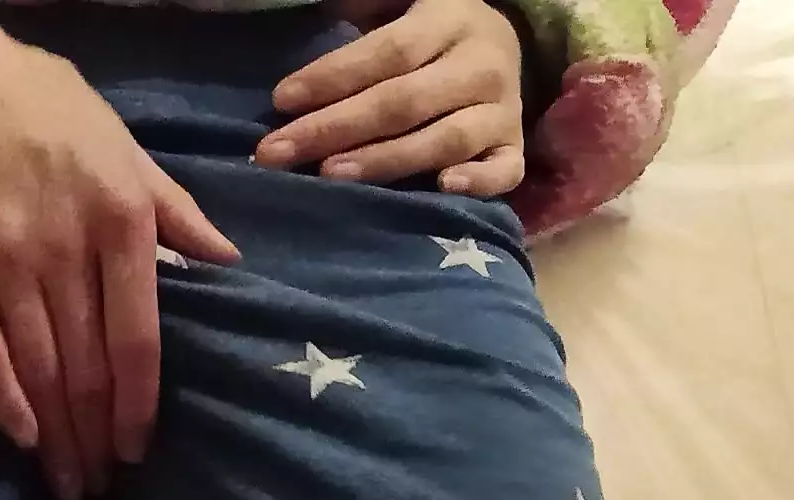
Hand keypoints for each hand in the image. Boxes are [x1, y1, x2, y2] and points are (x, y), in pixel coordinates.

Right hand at [0, 40, 238, 499]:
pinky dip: (4, 400)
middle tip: (103, 484)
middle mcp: (65, 247)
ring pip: (39, 368)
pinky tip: (23, 438)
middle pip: (86, 366)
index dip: (139, 403)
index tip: (140, 449)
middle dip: (96, 435)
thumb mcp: (129, 150)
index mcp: (120, 221)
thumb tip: (231, 262)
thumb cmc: (54, 112)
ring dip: (56, 434)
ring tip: (67, 481)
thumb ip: (175, 212)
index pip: (136, 337)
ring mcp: (6, 260)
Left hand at [255, 0, 526, 195]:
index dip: (333, 77)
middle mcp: (482, 64)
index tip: (280, 100)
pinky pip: (505, 170)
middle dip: (335, 129)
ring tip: (330, 175)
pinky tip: (443, 188)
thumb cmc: (425, 31)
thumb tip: (316, 18)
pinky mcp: (514, 147)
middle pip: (405, 102)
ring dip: (385, 161)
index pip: (389, 51)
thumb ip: (360, 11)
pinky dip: (478, 182)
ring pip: (445, 141)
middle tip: (279, 153)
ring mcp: (503, 110)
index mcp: (449, 19)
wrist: (498, 48)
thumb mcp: (396, 4)